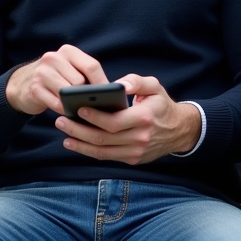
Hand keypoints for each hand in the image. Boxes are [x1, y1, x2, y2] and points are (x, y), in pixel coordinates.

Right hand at [6, 44, 107, 115]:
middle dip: (88, 96)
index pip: (91, 66)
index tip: (111, 97)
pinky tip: (65, 112)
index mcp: (67, 51)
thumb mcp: (69, 70)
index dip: (103, 83)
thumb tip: (113, 92)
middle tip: (94, 106)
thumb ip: (87, 75)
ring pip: (68, 92)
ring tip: (79, 109)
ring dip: (75, 104)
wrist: (21, 85)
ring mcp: (42, 73)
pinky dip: (63, 110)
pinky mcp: (34, 88)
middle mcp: (53, 58)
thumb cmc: (55, 79)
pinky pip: (56, 103)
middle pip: (80, 81)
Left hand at [54, 74, 200, 165]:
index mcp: (144, 118)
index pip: (114, 122)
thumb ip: (136, 81)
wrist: (179, 130)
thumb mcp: (154, 86)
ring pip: (103, 151)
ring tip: (64, 135)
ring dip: (80, 144)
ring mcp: (136, 151)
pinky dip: (89, 151)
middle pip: (104, 138)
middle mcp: (140, 138)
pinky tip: (76, 144)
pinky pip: (107, 157)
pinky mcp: (132, 159)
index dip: (94, 117)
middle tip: (61, 120)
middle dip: (79, 131)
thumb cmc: (161, 104)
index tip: (77, 109)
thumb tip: (118, 84)